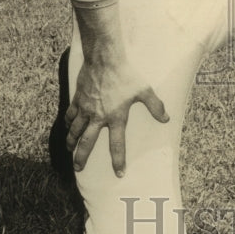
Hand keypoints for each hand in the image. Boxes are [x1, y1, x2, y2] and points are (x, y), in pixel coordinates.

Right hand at [65, 56, 168, 175]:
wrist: (104, 59)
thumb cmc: (126, 75)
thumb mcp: (144, 91)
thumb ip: (155, 106)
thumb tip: (166, 119)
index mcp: (116, 117)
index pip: (117, 144)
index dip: (118, 160)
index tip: (118, 173)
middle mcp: (98, 116)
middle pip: (87, 142)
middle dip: (82, 157)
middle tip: (78, 168)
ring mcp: (86, 108)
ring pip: (75, 130)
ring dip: (72, 141)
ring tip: (69, 150)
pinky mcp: (78, 99)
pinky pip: (70, 114)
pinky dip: (68, 122)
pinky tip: (68, 126)